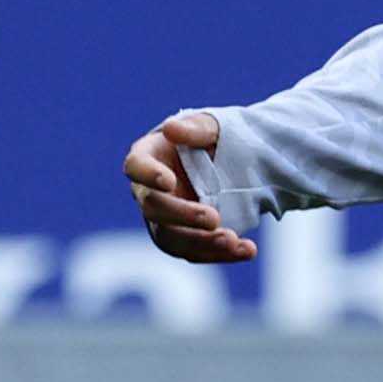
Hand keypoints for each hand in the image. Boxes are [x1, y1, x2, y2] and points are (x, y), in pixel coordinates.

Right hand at [123, 109, 255, 263]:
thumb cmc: (209, 140)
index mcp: (147, 158)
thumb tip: (172, 129)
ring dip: (202, 243)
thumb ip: (195, 128)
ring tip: (233, 240)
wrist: (226, 165)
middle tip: (214, 218)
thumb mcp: (209, 127)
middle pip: (153, 209)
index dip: (148, 175)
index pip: (135, 167)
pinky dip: (221, 254)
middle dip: (183, 216)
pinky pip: (195, 253)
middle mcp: (148, 192)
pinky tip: (247, 249)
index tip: (169, 181)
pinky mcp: (183, 239)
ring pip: (171, 239)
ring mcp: (163, 219)